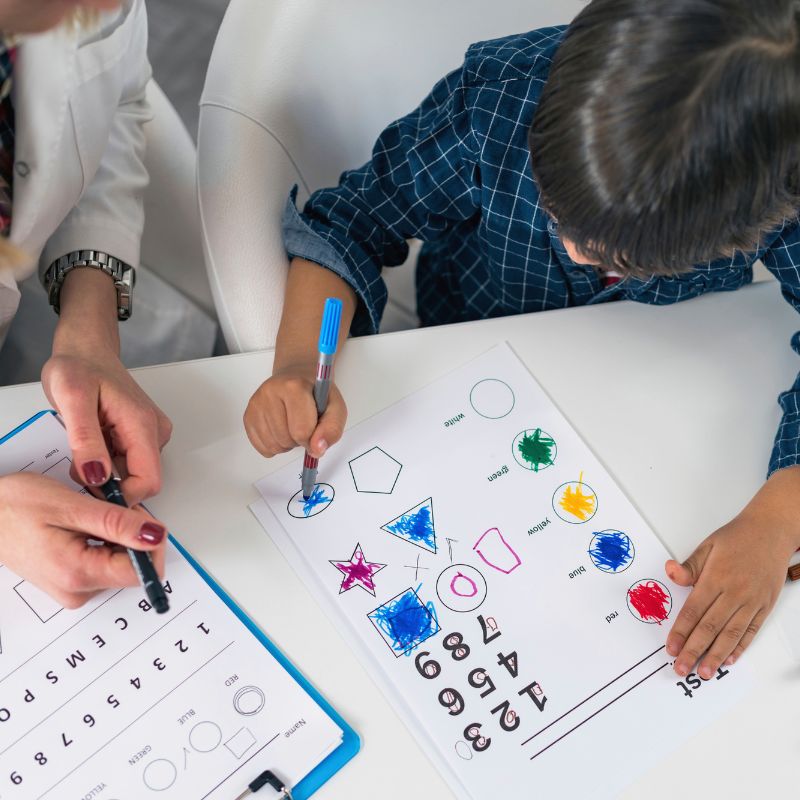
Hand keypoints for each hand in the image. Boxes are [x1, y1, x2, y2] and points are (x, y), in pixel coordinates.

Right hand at [0, 473, 165, 607]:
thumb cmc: (15, 507)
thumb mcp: (72, 507)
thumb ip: (118, 524)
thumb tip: (156, 535)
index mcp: (78, 575)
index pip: (142, 573)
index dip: (150, 542)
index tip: (138, 517)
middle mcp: (78, 591)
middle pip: (133, 568)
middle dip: (133, 535)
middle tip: (108, 509)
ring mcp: (74, 588)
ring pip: (121, 563)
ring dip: (118, 536)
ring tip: (89, 517)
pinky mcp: (72, 581)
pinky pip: (105, 563)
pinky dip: (105, 542)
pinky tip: (84, 526)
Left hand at [42, 347, 171, 504]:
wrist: (86, 349)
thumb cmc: (79, 366)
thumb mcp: (72, 399)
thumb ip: (86, 440)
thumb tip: (97, 475)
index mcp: (141, 424)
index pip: (148, 481)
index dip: (120, 495)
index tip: (91, 490)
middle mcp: (154, 431)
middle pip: (142, 481)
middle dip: (110, 483)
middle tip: (80, 463)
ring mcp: (150, 433)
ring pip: (133, 474)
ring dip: (106, 472)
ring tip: (85, 446)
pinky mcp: (142, 435)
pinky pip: (128, 463)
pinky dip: (107, 462)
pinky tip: (93, 443)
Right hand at [244, 363, 346, 457]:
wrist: (296, 378)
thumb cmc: (316, 393)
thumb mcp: (335, 407)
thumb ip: (332, 428)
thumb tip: (317, 449)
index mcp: (294, 386)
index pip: (301, 430)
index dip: (313, 438)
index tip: (316, 430)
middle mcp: (270, 392)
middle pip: (286, 439)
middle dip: (299, 440)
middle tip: (304, 425)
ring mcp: (256, 404)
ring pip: (273, 446)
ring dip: (287, 444)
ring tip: (293, 427)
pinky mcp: (247, 415)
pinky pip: (262, 448)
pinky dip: (275, 446)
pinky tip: (281, 430)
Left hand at [665, 467, 799, 676]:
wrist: (771, 532)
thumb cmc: (736, 538)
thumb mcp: (707, 546)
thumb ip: (689, 566)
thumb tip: (669, 572)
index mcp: (716, 578)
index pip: (693, 611)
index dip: (681, 632)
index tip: (670, 648)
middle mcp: (735, 593)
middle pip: (710, 628)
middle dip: (693, 651)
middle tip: (681, 669)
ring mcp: (752, 602)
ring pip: (731, 635)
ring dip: (716, 656)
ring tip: (704, 673)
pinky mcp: (765, 606)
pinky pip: (751, 631)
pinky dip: (740, 647)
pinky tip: (729, 659)